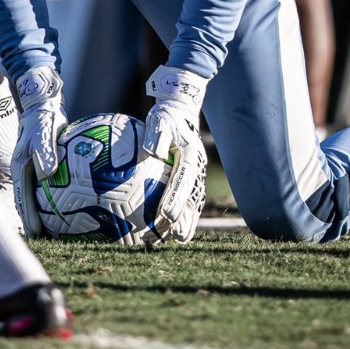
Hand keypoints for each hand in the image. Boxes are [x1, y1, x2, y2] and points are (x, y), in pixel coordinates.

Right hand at [10, 66, 65, 238]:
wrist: (43, 106)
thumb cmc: (42, 119)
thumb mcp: (42, 134)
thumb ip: (45, 153)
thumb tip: (47, 173)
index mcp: (20, 168)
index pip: (22, 198)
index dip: (28, 218)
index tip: (35, 234)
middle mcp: (25, 173)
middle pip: (27, 203)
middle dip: (34, 223)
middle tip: (45, 241)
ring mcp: (33, 171)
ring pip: (37, 198)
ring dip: (43, 215)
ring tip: (57, 233)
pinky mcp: (43, 168)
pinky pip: (48, 188)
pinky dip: (54, 200)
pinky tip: (71, 209)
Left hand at [142, 66, 208, 246]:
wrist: (182, 110)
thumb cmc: (166, 115)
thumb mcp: (160, 119)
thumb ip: (157, 135)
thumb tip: (152, 151)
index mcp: (191, 156)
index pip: (183, 181)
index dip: (175, 199)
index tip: (164, 214)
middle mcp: (197, 169)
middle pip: (192, 199)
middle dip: (183, 219)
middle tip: (171, 234)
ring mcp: (197, 174)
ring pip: (193, 203)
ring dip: (184, 221)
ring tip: (172, 239)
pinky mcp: (192, 178)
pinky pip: (188, 199)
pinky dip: (182, 215)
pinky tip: (168, 229)